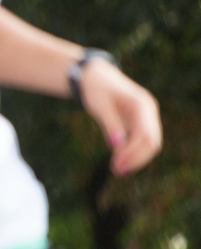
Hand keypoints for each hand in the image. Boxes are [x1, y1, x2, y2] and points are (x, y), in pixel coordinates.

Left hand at [80, 59, 161, 175]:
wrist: (95, 76)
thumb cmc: (96, 89)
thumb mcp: (100, 106)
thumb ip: (110, 124)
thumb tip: (116, 145)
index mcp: (142, 105)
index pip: (145, 136)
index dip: (134, 153)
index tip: (117, 165)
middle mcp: (148, 111)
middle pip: (152, 142)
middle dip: (136, 158)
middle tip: (117, 172)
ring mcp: (146, 116)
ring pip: (149, 143)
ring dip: (135, 157)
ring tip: (118, 170)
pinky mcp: (139, 121)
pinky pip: (140, 140)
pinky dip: (132, 151)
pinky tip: (120, 161)